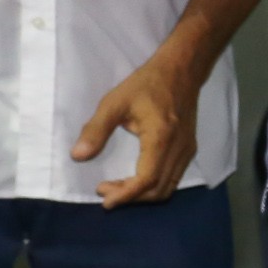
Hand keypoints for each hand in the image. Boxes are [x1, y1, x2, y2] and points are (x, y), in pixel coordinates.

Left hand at [72, 51, 206, 206]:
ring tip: (119, 187)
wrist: (181, 70)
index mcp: (161, 137)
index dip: (126, 194)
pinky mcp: (189, 149)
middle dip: (130, 197)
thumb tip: (78, 156)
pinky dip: (153, 186)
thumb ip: (96, 129)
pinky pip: (173, 178)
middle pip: (158, 189)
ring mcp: (187, 150)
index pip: (147, 179)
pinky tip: (136, 178)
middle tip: (105, 190)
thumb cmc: (147, 84)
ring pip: (168, 187)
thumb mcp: (115, 102)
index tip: (104, 198)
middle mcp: (179, 148)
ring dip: (142, 194)